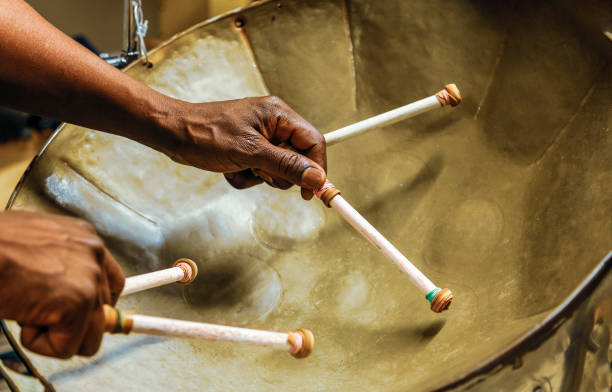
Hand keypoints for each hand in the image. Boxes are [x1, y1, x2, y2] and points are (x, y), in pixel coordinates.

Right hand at [0, 211, 123, 357]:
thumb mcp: (36, 246)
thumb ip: (61, 267)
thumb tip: (67, 297)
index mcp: (84, 239)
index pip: (111, 283)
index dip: (92, 307)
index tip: (76, 316)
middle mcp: (94, 254)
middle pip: (103, 313)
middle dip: (67, 321)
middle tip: (34, 308)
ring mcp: (91, 278)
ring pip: (90, 336)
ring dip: (54, 334)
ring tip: (27, 310)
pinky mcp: (79, 302)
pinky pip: (66, 348)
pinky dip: (38, 343)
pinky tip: (21, 316)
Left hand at [164, 96, 326, 199]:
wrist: (173, 133)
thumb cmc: (205, 134)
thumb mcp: (249, 152)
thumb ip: (286, 165)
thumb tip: (316, 177)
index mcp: (278, 115)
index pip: (313, 142)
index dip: (317, 168)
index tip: (313, 192)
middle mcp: (273, 124)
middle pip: (298, 159)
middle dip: (278, 173)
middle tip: (258, 170)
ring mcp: (261, 138)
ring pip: (278, 170)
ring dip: (259, 176)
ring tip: (239, 167)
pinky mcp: (249, 150)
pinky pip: (260, 172)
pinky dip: (246, 177)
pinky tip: (230, 168)